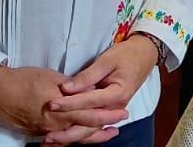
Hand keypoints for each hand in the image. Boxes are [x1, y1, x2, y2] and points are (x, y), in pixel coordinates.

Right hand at [0, 65, 127, 140]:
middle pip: (84, 130)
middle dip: (103, 130)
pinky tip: (79, 135)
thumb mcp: (52, 78)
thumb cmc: (24, 79)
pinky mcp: (37, 132)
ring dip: (90, 136)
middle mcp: (55, 125)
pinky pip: (59, 137)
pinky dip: (72, 137)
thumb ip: (73, 87)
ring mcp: (45, 131)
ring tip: (104, 134)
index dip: (108, 115)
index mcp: (61, 110)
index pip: (90, 115)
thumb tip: (91, 91)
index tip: (122, 113)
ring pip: (72, 136)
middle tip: (118, 128)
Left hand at [43, 35, 158, 142]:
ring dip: (72, 136)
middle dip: (68, 132)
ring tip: (52, 140)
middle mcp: (115, 107)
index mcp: (117, 94)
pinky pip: (94, 125)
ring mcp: (113, 111)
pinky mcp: (109, 110)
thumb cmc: (126, 55)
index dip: (69, 104)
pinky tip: (65, 137)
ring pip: (91, 129)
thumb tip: (66, 88)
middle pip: (90, 124)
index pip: (88, 102)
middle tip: (48, 135)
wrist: (144, 55)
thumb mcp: (107, 60)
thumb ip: (87, 76)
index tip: (51, 105)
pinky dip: (79, 132)